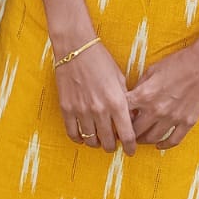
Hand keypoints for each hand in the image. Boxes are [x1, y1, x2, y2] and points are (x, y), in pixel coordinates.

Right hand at [54, 41, 136, 155]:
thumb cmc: (101, 60)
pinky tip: (83, 137)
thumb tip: (129, 119)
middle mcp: (100, 110)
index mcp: (117, 102)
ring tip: (99, 140)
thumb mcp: (120, 79)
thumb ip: (125, 101)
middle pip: (108, 142)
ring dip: (97, 143)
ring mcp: (81, 110)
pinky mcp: (67, 108)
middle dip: (113, 146)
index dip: (130, 147)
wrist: (76, 48)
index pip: (127, 135)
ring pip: (91, 140)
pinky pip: (73, 133)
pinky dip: (79, 138)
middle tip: (114, 145)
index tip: (131, 151)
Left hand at [128, 19, 198, 148]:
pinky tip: (159, 145)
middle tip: (125, 134)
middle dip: (128, 133)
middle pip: (135, 131)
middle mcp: (156, 110)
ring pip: (152, 138)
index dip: (117, 117)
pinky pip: (173, 140)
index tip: (116, 120)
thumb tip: (131, 99)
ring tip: (140, 139)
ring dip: (143, 140)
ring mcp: (172, 118)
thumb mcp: (152, 70)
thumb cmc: (178, 62)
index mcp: (145, 95)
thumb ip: (140, 86)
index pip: (123, 113)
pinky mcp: (187, 122)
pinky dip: (164, 145)